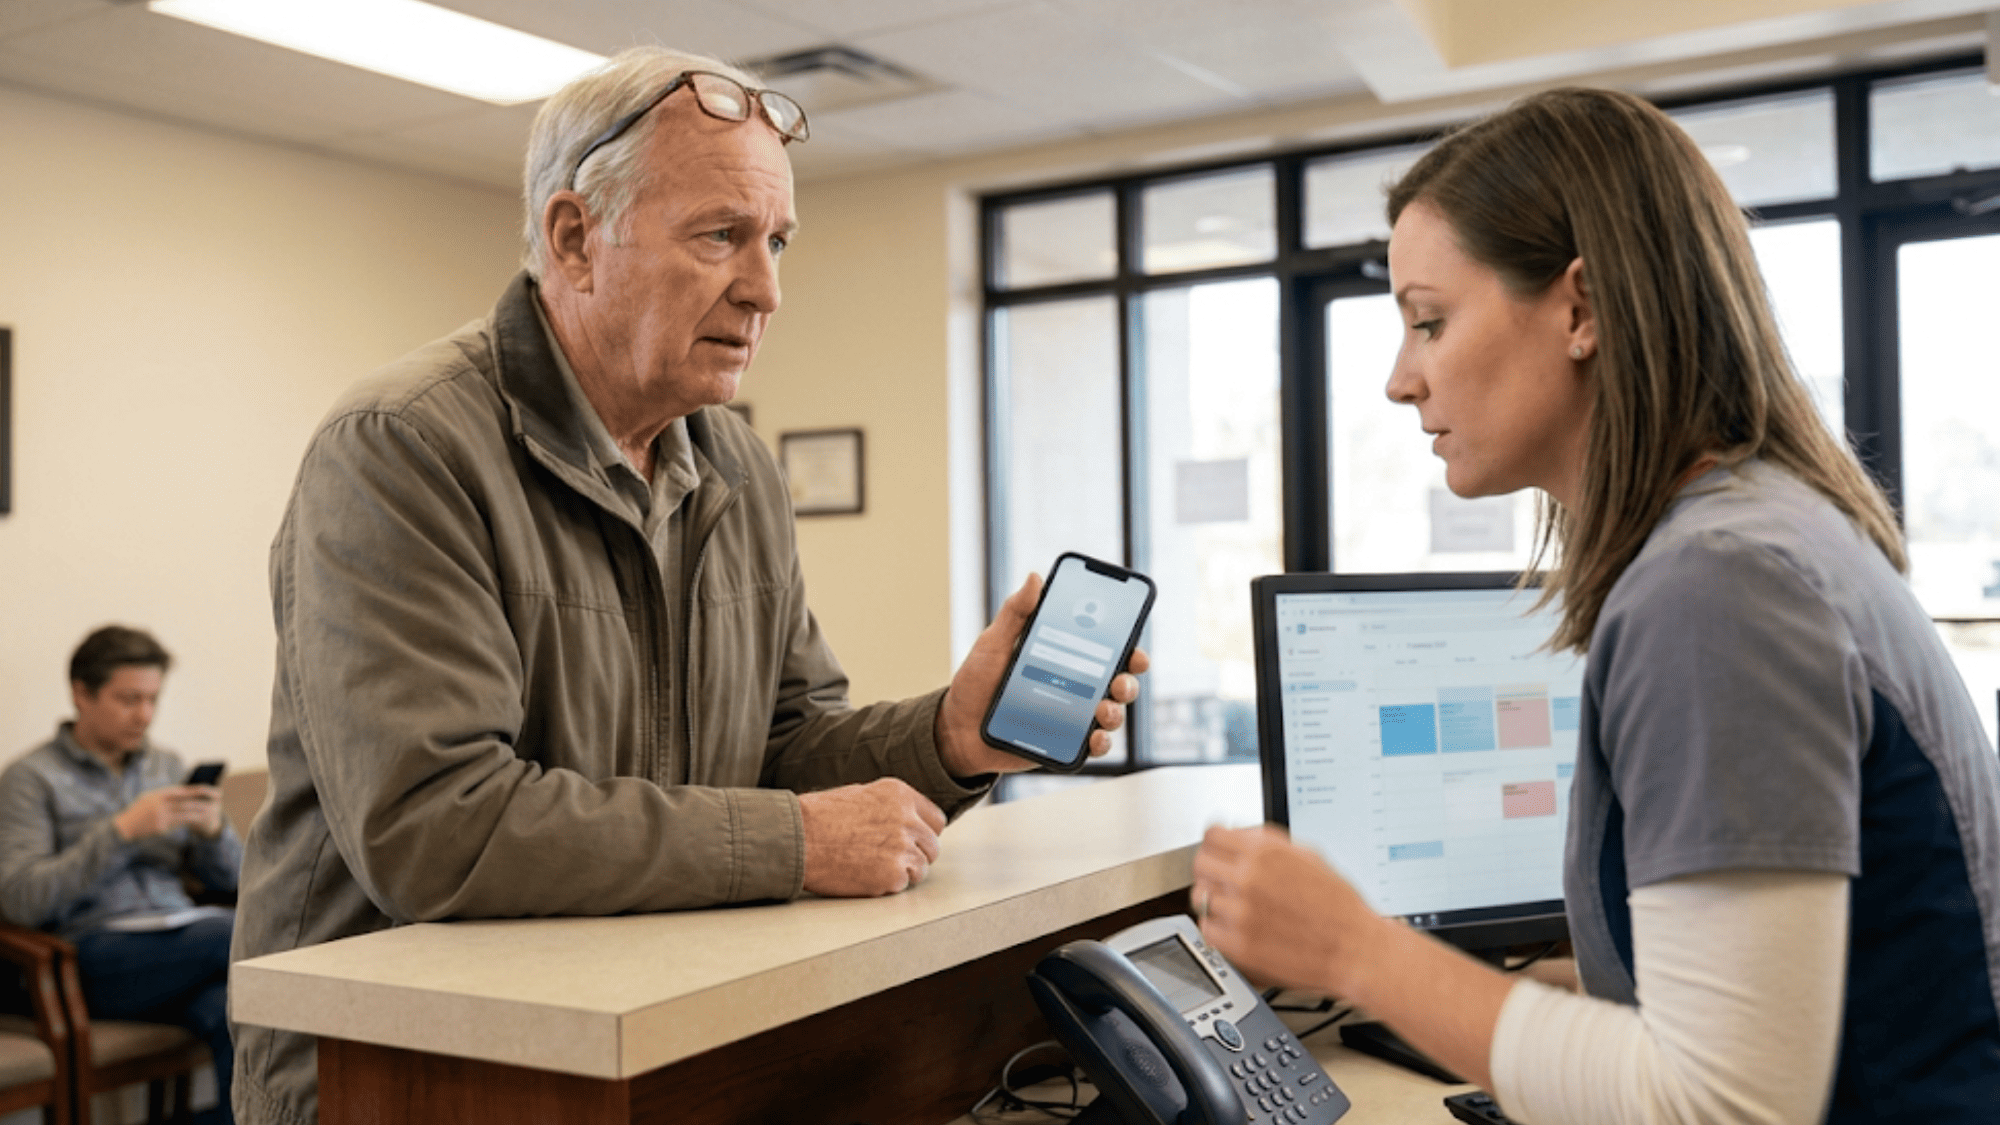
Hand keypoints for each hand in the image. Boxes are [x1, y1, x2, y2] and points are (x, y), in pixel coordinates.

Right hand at [114, 785, 223, 840]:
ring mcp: (162, 816)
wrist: (125, 825)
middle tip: (218, 801)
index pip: (186, 790)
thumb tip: (189, 791)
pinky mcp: (162, 827)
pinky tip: (198, 820)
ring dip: (201, 813)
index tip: (215, 791)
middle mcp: (162, 804)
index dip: (203, 790)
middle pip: (190, 802)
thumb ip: (168, 794)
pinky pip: (180, 824)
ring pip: (187, 814)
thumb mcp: (152, 796)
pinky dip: (190, 821)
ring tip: (212, 811)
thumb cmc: (141, 809)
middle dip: (206, 802)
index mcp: (161, 793)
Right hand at [798, 778, 947, 896]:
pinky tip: (864, 875)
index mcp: (900, 795)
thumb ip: (891, 807)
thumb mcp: (861, 795)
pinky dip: (887, 885)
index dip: (923, 833)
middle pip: (932, 846)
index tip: (911, 841)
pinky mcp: (893, 874)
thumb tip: (909, 821)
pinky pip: (903, 885)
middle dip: (916, 854)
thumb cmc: (819, 818)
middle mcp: (908, 819)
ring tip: (871, 866)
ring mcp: (903, 847)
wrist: (798, 839)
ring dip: (902, 872)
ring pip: (921, 868)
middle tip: (888, 859)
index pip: (935, 820)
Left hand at [934, 572, 1150, 777]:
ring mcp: (1072, 717)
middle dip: (1128, 680)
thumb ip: (1015, 613)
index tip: (1133, 641)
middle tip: (1119, 681)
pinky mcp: (1064, 744)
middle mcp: (1075, 686)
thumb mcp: (993, 643)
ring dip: (1116, 712)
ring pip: (1110, 714)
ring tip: (1103, 711)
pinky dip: (1100, 742)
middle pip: (1117, 681)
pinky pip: (1092, 745)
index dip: (1127, 643)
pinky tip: (1094, 737)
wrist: (956, 729)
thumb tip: (1035, 578)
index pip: (1105, 648)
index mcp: (1064, 657)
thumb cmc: (976, 682)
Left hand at [1190, 824, 1392, 998]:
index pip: (1211, 836)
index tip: (1218, 851)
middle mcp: (1247, 879)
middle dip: (1211, 869)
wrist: (1354, 948)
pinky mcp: (1237, 945)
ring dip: (1216, 900)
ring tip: (1236, 906)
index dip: (1215, 843)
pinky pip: (1207, 929)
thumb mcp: (1307, 855)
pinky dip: (1218, 928)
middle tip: (1222, 879)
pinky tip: (1237, 927)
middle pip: (1199, 864)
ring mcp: (1240, 913)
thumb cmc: (1338, 906)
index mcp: (1264, 853)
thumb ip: (1266, 842)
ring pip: (1200, 897)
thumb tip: (1236, 834)